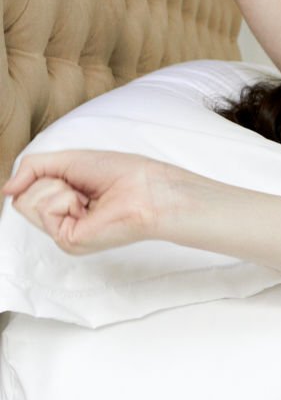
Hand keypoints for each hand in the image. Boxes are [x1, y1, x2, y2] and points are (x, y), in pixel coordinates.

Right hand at [2, 150, 177, 253]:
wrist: (148, 189)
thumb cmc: (122, 173)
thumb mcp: (69, 160)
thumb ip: (33, 168)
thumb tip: (7, 188)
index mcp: (66, 204)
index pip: (27, 190)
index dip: (42, 175)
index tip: (71, 175)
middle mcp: (63, 221)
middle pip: (22, 198)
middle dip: (49, 180)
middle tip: (81, 187)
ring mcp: (65, 233)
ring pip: (27, 203)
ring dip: (56, 189)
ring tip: (86, 196)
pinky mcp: (68, 240)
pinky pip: (44, 208)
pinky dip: (64, 198)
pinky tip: (87, 205)